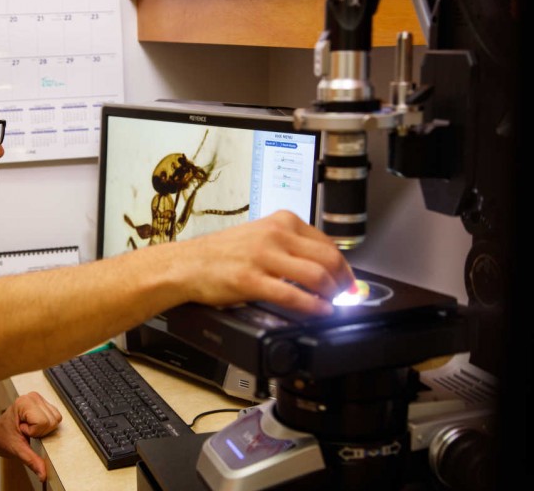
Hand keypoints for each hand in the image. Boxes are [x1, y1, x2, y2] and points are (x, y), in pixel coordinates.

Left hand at [0, 392, 61, 480]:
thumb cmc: (1, 436)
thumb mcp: (17, 449)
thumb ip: (32, 460)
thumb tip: (43, 474)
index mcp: (25, 403)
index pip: (44, 422)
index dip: (34, 432)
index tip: (22, 431)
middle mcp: (33, 397)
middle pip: (53, 420)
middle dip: (40, 431)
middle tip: (26, 431)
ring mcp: (39, 399)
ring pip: (56, 418)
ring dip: (44, 429)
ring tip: (29, 428)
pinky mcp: (43, 403)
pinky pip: (55, 417)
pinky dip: (46, 426)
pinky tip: (34, 426)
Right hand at [182, 210, 354, 313]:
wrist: (186, 264)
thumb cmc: (220, 254)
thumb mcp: (260, 236)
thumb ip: (289, 246)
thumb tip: (321, 266)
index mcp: (280, 221)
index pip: (327, 242)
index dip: (344, 266)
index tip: (348, 281)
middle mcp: (275, 235)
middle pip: (329, 258)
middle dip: (344, 282)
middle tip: (346, 296)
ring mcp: (263, 257)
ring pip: (317, 276)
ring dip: (332, 295)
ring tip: (332, 305)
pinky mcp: (251, 280)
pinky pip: (293, 296)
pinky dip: (313, 307)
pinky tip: (318, 313)